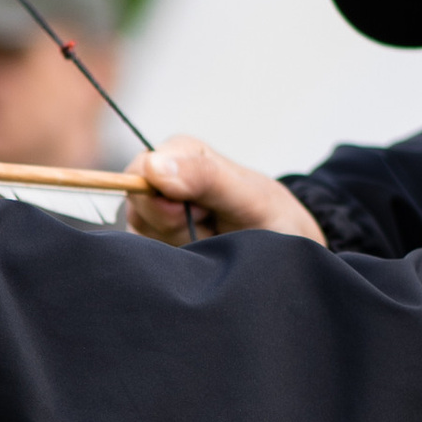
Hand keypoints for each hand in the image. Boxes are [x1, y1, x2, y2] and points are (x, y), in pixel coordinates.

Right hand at [123, 137, 327, 247]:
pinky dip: (177, 267)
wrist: (285, 250)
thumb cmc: (271, 217)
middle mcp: (162, 182)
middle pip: (137, 210)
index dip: (163, 202)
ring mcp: (156, 216)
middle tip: (213, 227)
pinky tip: (202, 256)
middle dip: (174, 228)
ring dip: (179, 247)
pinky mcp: (157, 246)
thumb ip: (204, 177)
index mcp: (182, 154)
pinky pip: (149, 262)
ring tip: (212, 240)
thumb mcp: (248, 196)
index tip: (202, 212)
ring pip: (142, 239)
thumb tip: (153, 166)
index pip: (138, 174)